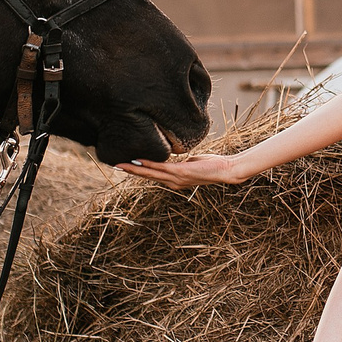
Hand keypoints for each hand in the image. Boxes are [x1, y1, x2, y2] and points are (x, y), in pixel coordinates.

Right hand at [116, 152, 250, 189]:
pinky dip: (149, 165)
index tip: (123, 165)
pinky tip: (139, 161)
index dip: (137, 171)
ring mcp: (176, 179)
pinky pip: (161, 168)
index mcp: (174, 180)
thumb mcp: (193, 163)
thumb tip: (177, 159)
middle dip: (130, 171)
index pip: (152, 175)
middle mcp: (173, 182)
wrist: (226, 171)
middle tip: (115, 165)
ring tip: (121, 165)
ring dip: (135, 169)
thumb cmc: (212, 165)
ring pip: (151, 173)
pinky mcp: (181, 173)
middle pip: (147, 176)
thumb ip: (182, 163)